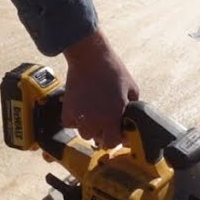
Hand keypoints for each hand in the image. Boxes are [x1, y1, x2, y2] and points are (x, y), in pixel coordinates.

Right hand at [61, 30, 139, 147]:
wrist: (90, 56)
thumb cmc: (113, 70)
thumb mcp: (132, 88)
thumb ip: (132, 107)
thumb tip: (132, 119)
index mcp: (112, 116)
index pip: (113, 143)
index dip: (117, 138)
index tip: (119, 131)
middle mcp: (94, 120)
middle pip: (98, 139)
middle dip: (104, 132)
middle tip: (106, 120)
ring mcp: (79, 116)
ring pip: (84, 133)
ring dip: (89, 127)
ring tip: (94, 113)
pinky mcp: (67, 109)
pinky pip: (70, 124)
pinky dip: (75, 120)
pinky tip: (82, 109)